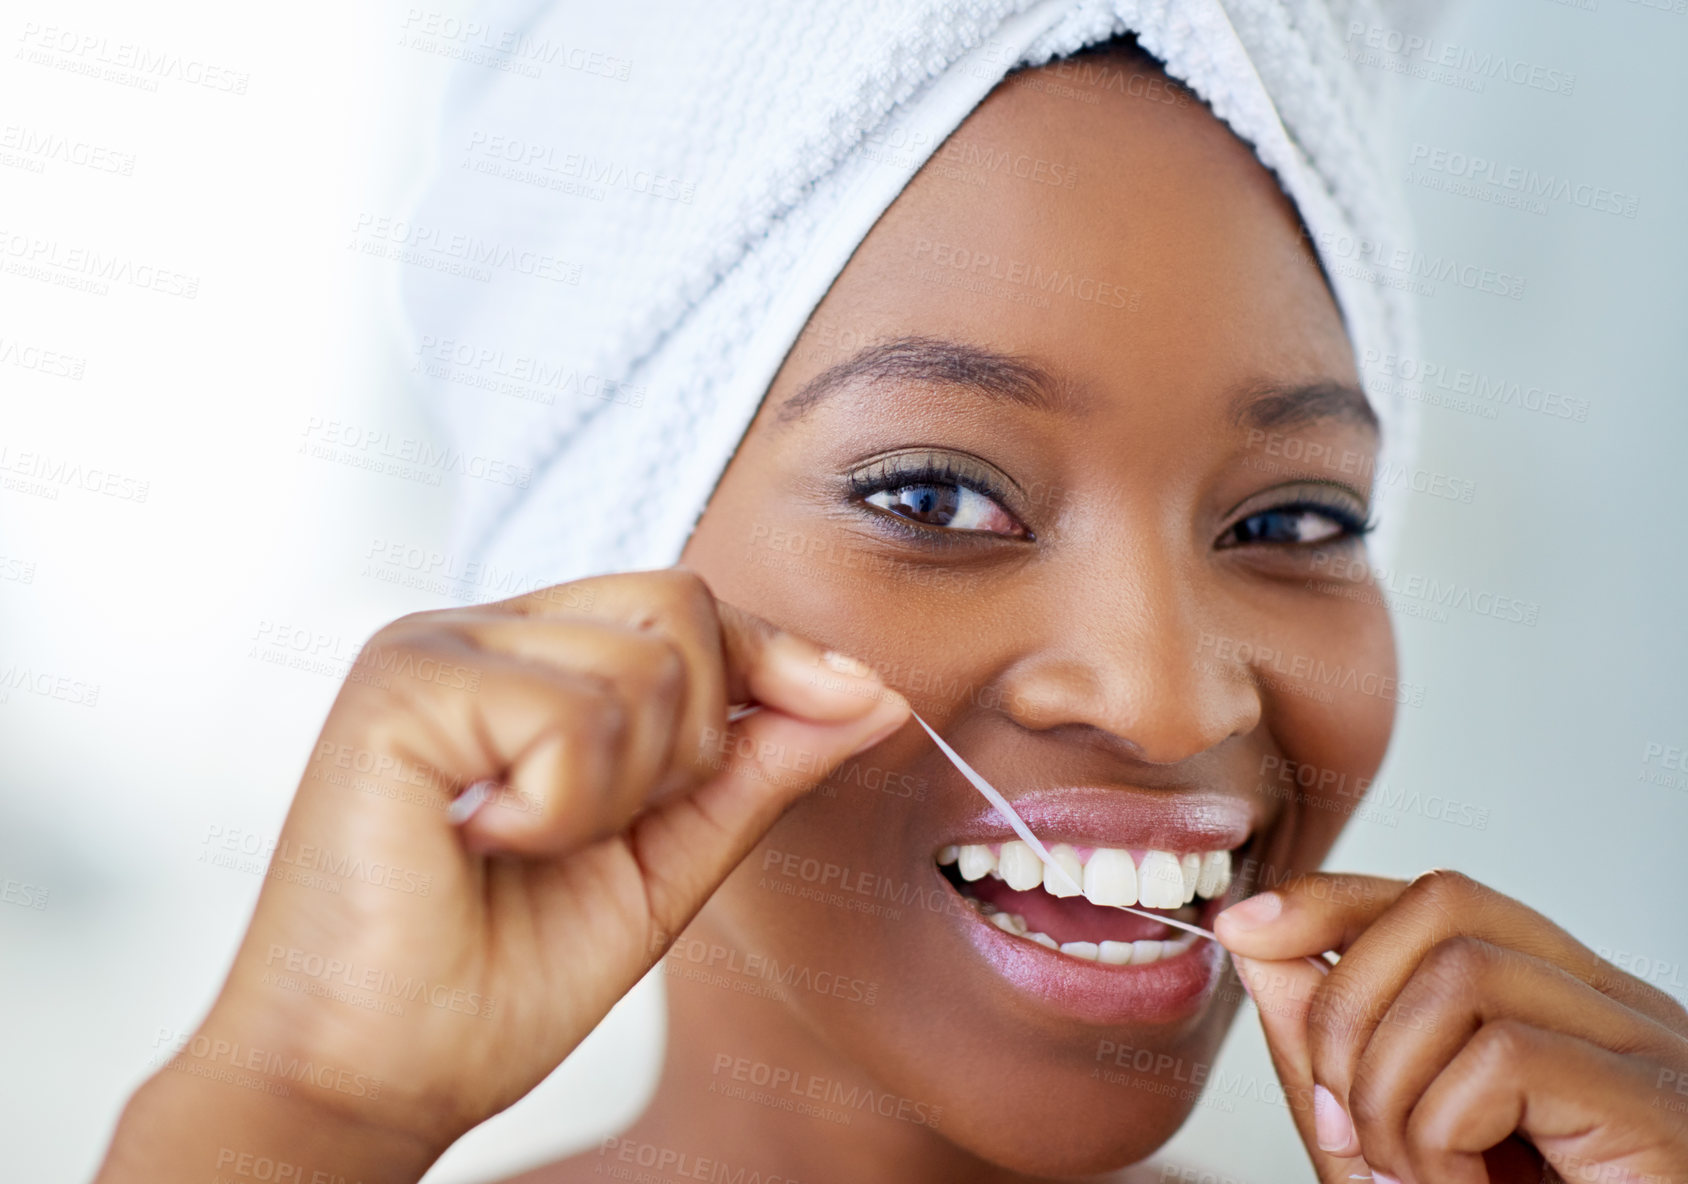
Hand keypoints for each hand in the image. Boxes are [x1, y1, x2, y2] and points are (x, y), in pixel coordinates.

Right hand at [96, 568, 908, 1182]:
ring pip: (643, 668)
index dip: (777, 656)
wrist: (368, 1078)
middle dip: (690, 744)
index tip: (858, 700)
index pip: (686, 607)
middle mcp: (480, 634)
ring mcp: (435, 647)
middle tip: (592, 831)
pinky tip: (484, 841)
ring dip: (617, 795)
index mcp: (531, 662)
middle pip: (682, 608)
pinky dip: (561, 808)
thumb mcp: (663, 864)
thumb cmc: (491, 982)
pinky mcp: (400, 685)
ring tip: (524, 846)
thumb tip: (870, 694)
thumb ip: (755, 769)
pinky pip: (571, 717)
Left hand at [1215, 871, 1687, 1183]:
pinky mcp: (1654, 1108)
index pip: (1438, 899)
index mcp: (1559, 1009)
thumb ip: (1330, 1052)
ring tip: (1410, 1174)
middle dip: (1345, 1007)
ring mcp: (1645, 1052)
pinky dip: (1441, 1132)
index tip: (1242, 928)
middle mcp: (1614, 1012)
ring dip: (1391, 1085)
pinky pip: (1502, 1057)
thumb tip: (1257, 942)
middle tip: (1347, 1128)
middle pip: (1442, 906)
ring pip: (1461, 972)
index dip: (1329, 900)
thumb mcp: (1389, 1145)